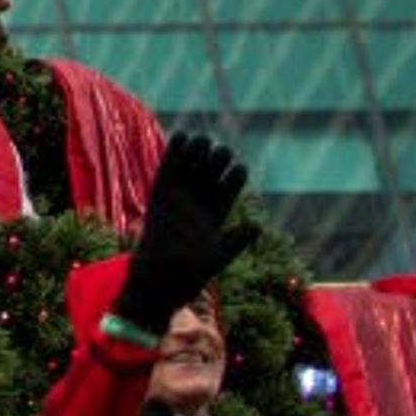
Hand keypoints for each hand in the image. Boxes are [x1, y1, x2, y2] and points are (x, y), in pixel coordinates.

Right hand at [111, 131, 252, 337]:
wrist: (160, 278)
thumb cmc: (191, 273)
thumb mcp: (220, 256)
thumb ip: (237, 241)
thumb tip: (255, 227)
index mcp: (214, 216)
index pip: (228, 189)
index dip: (235, 177)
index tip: (239, 169)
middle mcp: (197, 205)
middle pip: (210, 174)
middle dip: (216, 160)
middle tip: (221, 152)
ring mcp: (178, 199)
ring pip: (191, 169)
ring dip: (197, 153)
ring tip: (203, 140)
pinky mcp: (160, 196)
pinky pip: (167, 170)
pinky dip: (174, 153)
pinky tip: (181, 136)